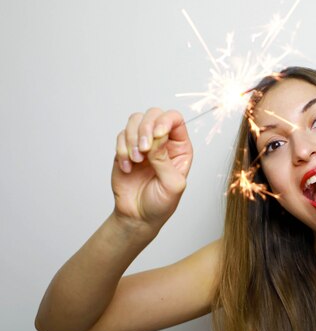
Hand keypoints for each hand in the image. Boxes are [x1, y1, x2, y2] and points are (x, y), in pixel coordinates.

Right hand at [112, 108, 191, 229]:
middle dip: (145, 129)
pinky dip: (122, 151)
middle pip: (154, 114)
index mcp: (180, 147)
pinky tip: (128, 167)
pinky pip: (120, 136)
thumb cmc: (161, 203)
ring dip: (132, 139)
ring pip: (135, 120)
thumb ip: (164, 160)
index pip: (175, 119)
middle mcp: (163, 141)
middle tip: (144, 150)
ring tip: (136, 160)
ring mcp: (144, 143)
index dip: (165, 121)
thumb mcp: (172, 184)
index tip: (157, 134)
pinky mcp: (126, 149)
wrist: (138, 216)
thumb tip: (156, 137)